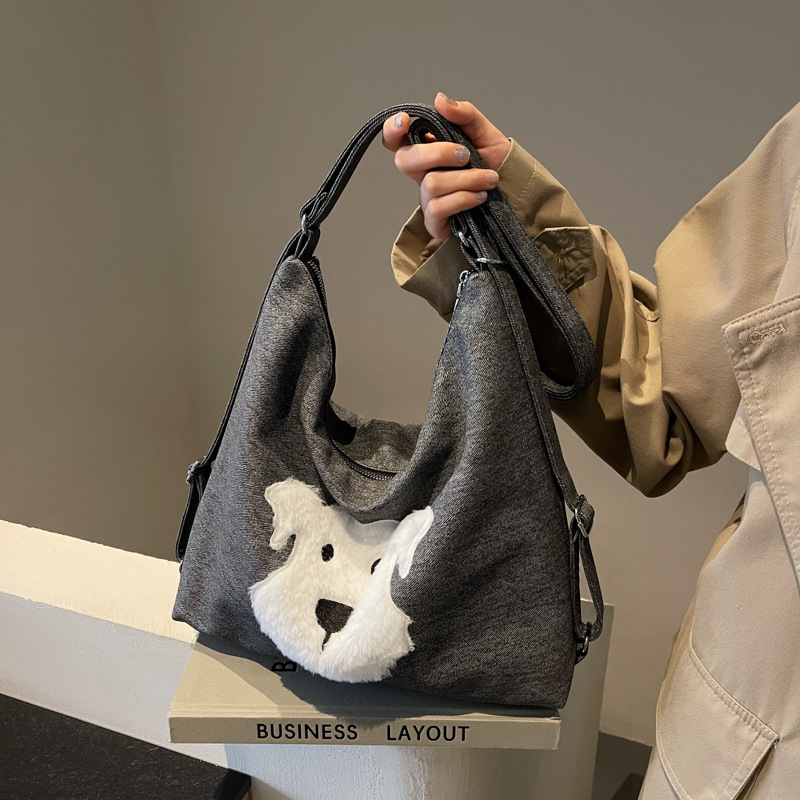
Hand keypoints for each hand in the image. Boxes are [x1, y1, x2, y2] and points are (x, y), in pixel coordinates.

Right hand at [382, 93, 510, 240]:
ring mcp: (427, 197)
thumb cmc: (494, 162)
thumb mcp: (484, 132)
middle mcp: (422, 173)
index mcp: (427, 149)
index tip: (406, 120)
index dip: (392, 130)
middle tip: (466, 155)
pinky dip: (463, 198)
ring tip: (489, 178)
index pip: (395, 140)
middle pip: (406, 160)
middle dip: (438, 153)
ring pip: (431, 184)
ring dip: (466, 179)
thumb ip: (464, 114)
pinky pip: (438, 208)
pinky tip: (480, 196)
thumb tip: (440, 100)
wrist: (512, 191)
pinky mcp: (436, 220)